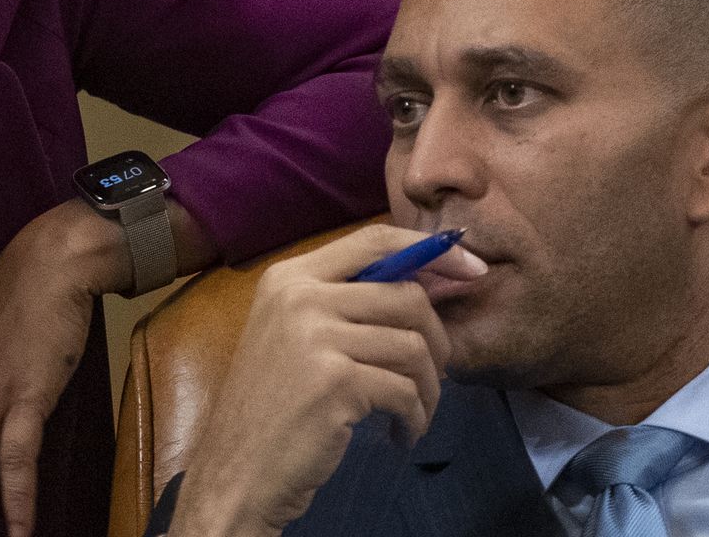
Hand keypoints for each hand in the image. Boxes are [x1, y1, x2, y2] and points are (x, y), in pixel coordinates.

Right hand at [167, 225, 485, 536]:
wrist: (238, 468)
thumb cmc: (273, 405)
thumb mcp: (294, 335)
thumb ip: (343, 303)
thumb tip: (426, 282)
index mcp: (289, 277)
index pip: (374, 240)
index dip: (431, 250)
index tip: (470, 268)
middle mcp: (299, 296)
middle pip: (407, 295)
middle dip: (437, 341)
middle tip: (431, 378)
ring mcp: (315, 337)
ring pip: (414, 346)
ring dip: (429, 388)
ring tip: (414, 413)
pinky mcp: (335, 381)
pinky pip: (405, 391)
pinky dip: (415, 418)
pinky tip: (399, 433)